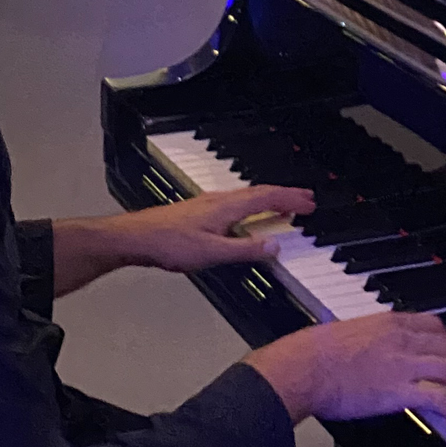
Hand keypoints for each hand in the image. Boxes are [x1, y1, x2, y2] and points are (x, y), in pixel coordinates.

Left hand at [51, 187, 314, 293]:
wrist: (136, 238)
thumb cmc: (168, 244)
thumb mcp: (212, 253)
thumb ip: (244, 250)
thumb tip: (273, 247)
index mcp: (227, 207)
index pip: (267, 198)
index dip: (290, 199)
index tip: (309, 202)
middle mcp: (219, 200)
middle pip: (259, 193)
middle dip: (285, 196)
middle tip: (305, 200)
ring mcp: (208, 204)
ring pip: (247, 197)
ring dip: (269, 201)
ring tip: (283, 208)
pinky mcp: (199, 211)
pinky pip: (235, 204)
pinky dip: (251, 207)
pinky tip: (247, 218)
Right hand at [245, 312, 445, 430]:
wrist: (302, 366)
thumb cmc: (311, 354)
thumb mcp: (344, 334)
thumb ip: (365, 340)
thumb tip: (367, 353)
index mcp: (388, 323)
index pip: (434, 324)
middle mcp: (402, 338)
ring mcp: (403, 363)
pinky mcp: (400, 389)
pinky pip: (441, 398)